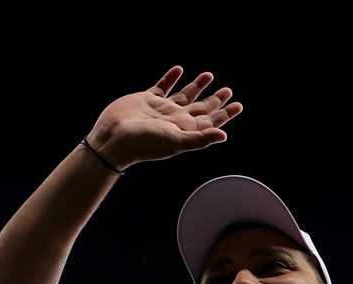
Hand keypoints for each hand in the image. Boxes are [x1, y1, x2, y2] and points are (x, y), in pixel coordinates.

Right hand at [86, 66, 242, 170]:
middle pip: (201, 108)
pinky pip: (162, 86)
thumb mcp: (175, 141)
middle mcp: (175, 119)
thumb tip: (223, 135)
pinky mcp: (146, 99)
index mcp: (185, 130)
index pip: (210, 121)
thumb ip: (200, 139)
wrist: (114, 138)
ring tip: (209, 75)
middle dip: (215, 100)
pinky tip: (178, 70)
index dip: (225, 114)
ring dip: (197, 86)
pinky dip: (171, 78)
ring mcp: (161, 109)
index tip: (238, 105)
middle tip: (228, 91)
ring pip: (184, 95)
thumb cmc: (144, 143)